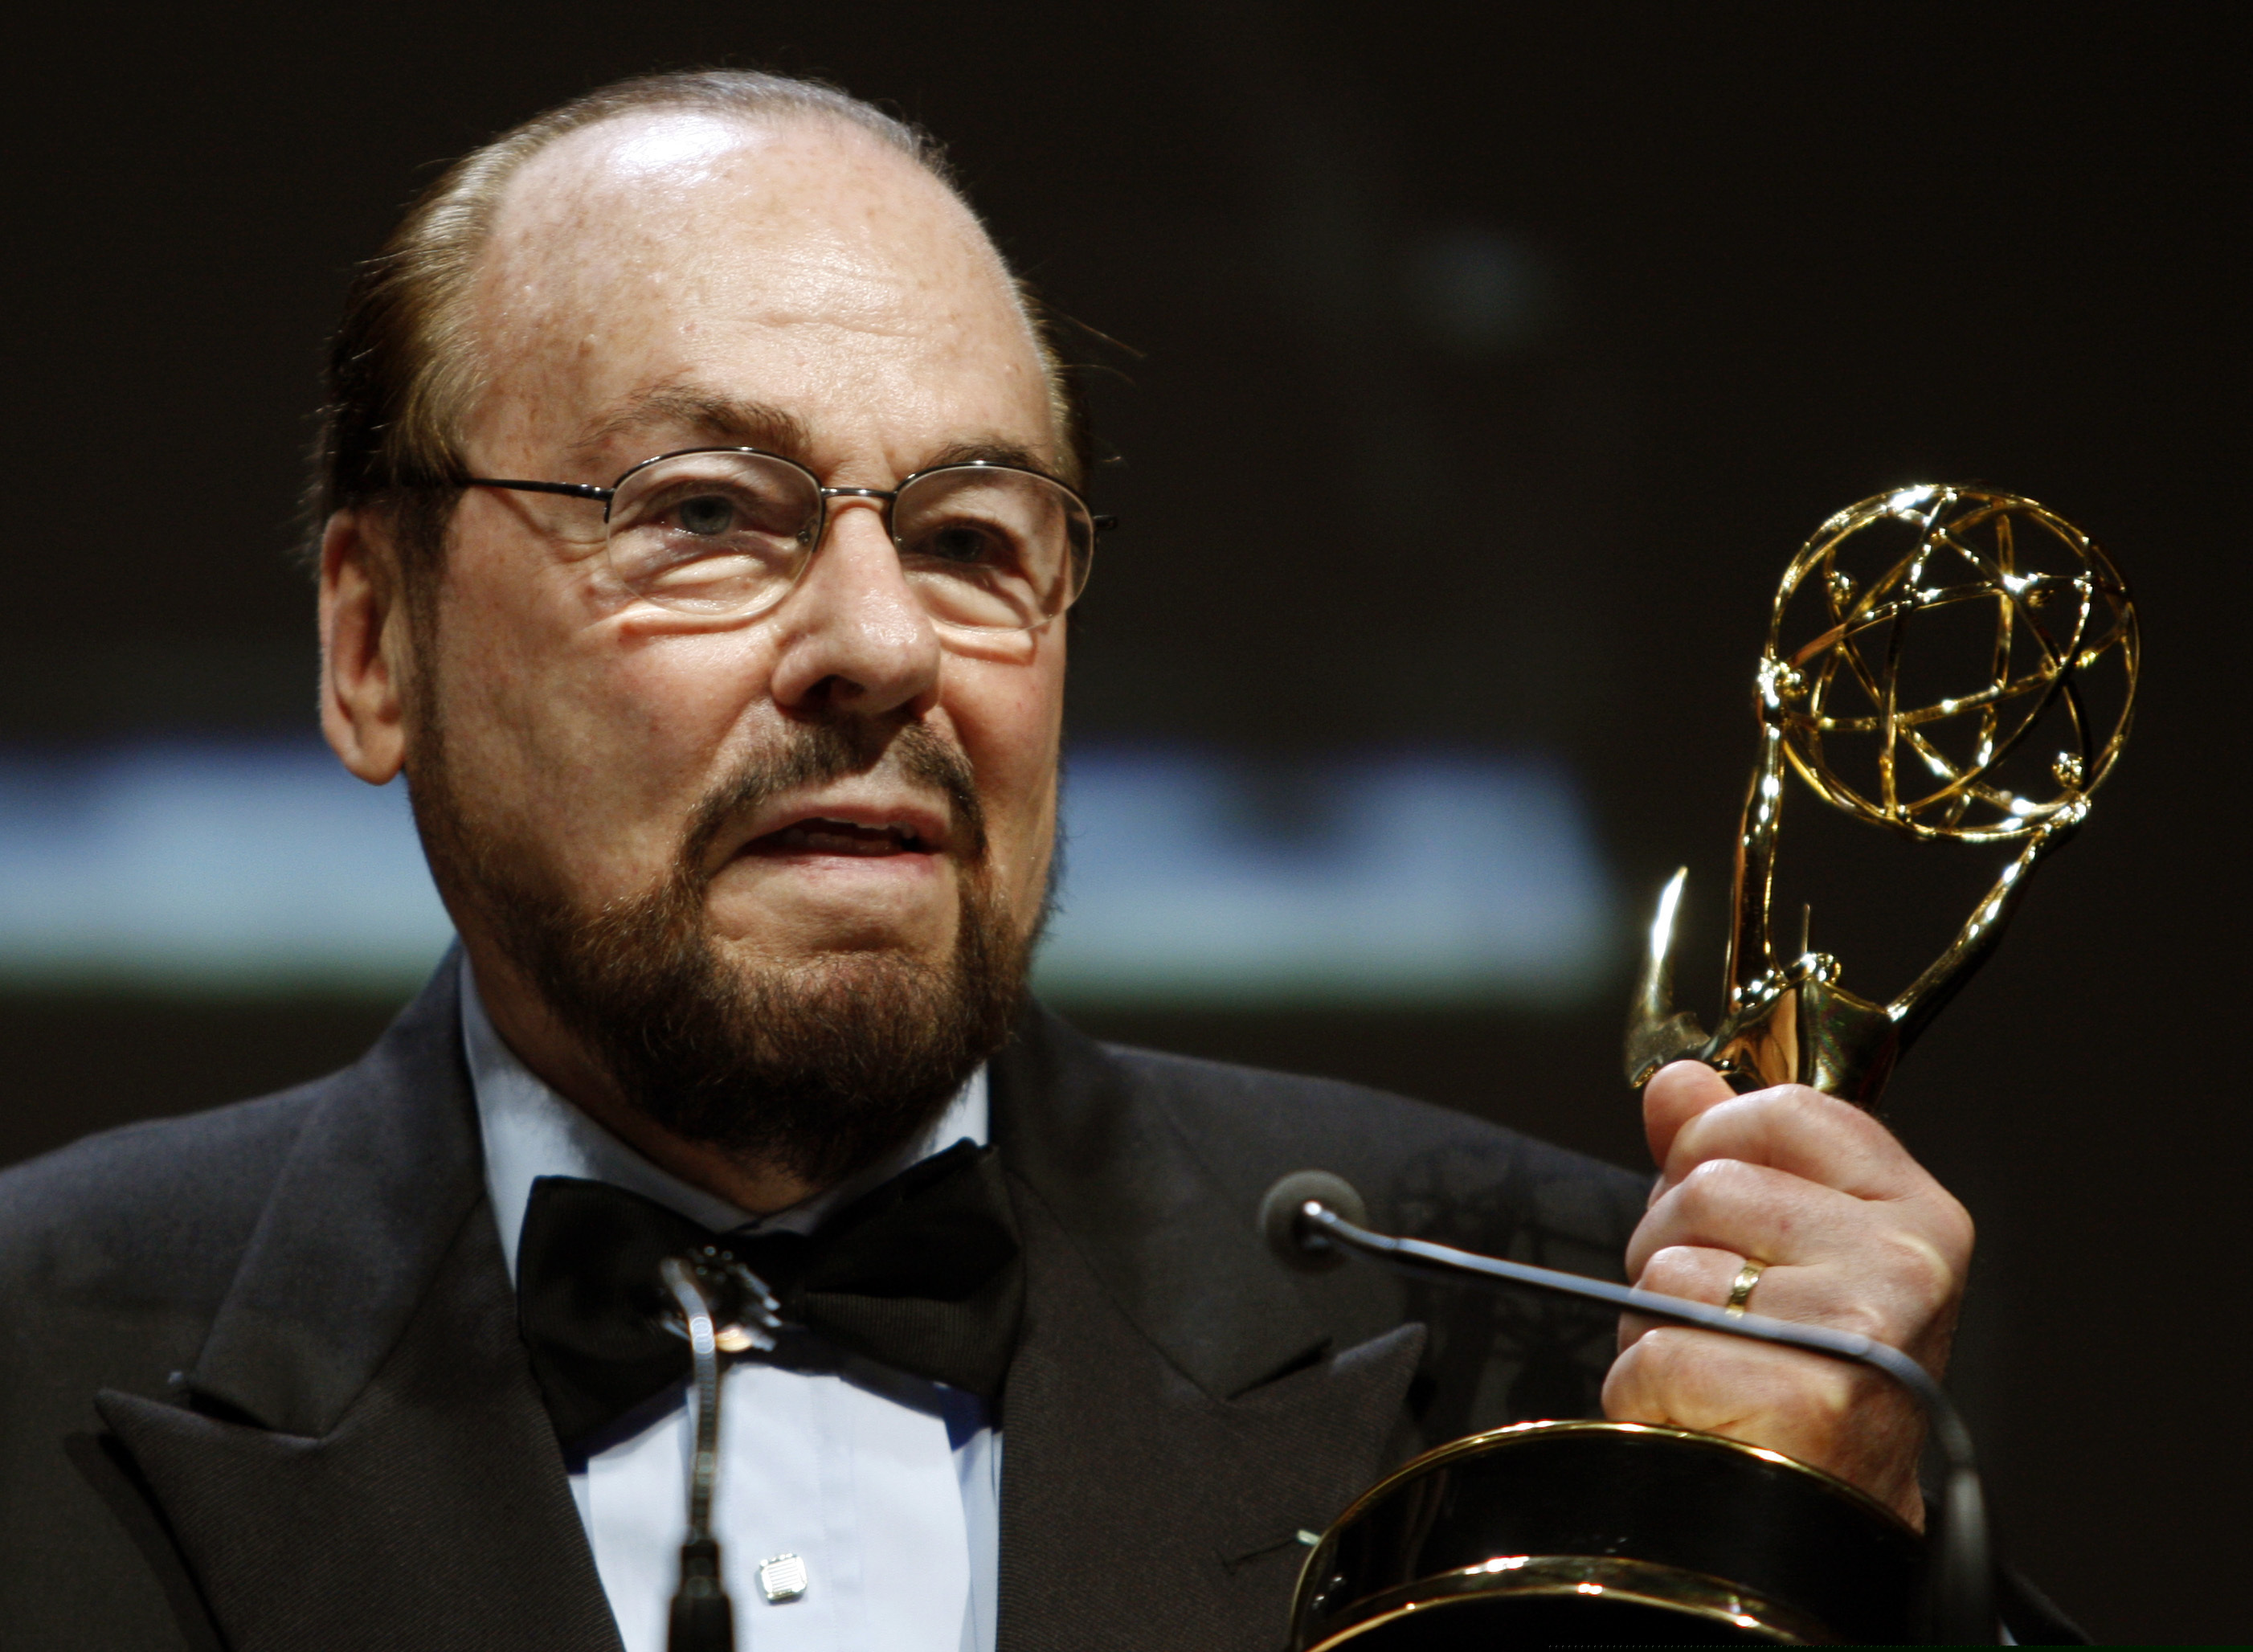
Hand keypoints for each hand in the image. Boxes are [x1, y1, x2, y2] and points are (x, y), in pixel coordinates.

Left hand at [1601, 1060, 1972, 1525]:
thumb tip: (1677, 1080)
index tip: (1718, 1200)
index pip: (1779, 1110)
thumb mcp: (1780, 1243)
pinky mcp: (1804, 1397)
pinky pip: (1656, 1350)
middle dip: (1673, 1246)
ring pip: (1670, 1268)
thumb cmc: (1802, 1377)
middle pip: (1706, 1186)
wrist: (1823, 1515)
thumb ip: (1729, 1152)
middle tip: (1721, 1311)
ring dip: (1655, 1321)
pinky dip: (1646, 1388)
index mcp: (1913, 1211)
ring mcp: (1860, 1330)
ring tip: (1716, 1364)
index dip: (1713, 1145)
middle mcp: (1905, 1264)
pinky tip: (1700, 1413)